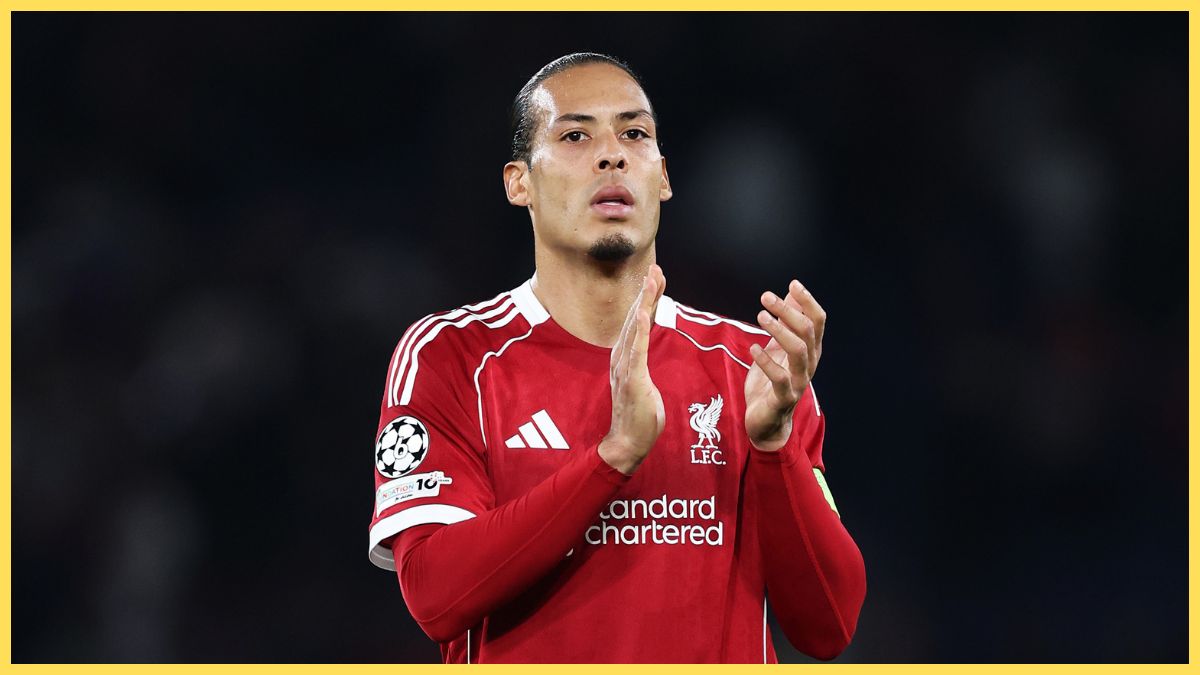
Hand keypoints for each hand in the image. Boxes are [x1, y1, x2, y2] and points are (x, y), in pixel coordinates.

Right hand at [599, 265, 666, 474]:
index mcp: (626, 357)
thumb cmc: (638, 416)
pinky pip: (637, 352)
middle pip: (636, 318)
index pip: (638, 322)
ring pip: (636, 328)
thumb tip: (641, 356)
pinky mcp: (632, 380)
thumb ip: (640, 367)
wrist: (627, 443)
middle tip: (654, 267)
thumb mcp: (643, 385)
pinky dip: (640, 331)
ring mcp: (625, 368)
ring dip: (644, 303)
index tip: (655, 277)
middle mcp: (622, 358)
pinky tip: (644, 313)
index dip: (647, 298)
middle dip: (646, 292)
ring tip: (651, 280)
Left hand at [744, 280, 825, 451]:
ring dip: (780, 330)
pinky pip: (780, 378)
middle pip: (807, 331)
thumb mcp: (778, 348)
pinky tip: (753, 348)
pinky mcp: (784, 398)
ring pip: (798, 351)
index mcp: (810, 350)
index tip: (792, 283)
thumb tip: (791, 292)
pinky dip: (767, 361)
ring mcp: (799, 382)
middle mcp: (809, 364)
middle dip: (787, 311)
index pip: (818, 321)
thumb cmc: (771, 382)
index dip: (807, 301)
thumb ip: (787, 323)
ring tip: (760, 316)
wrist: (767, 422)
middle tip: (765, 297)